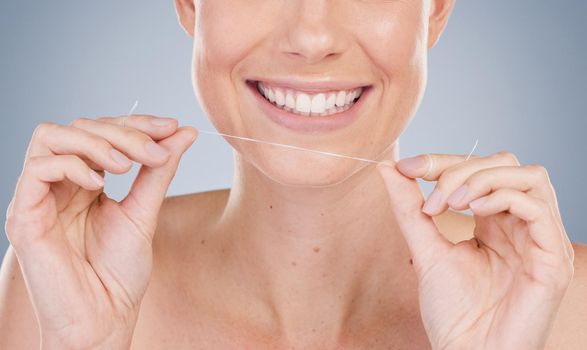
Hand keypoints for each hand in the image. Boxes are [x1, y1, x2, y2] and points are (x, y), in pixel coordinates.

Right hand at [4, 116, 196, 348]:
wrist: (104, 318)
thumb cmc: (120, 274)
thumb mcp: (145, 211)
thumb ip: (159, 170)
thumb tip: (184, 133)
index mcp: (85, 183)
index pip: (102, 132)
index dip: (136, 124)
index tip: (172, 127)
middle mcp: (60, 184)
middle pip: (80, 127)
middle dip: (122, 132)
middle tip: (155, 150)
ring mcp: (39, 197)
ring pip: (52, 136)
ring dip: (96, 142)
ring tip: (126, 166)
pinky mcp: (24, 214)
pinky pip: (37, 168)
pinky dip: (72, 165)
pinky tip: (98, 184)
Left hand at [377, 151, 573, 349]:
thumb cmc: (452, 311)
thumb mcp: (425, 249)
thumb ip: (409, 208)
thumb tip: (389, 166)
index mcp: (495, 221)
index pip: (480, 168)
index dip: (443, 161)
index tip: (406, 167)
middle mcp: (521, 225)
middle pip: (506, 164)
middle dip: (461, 169)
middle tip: (432, 200)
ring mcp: (539, 240)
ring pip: (529, 177)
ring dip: (482, 179)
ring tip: (450, 203)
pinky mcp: (552, 259)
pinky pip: (538, 208)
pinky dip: (503, 198)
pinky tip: (473, 211)